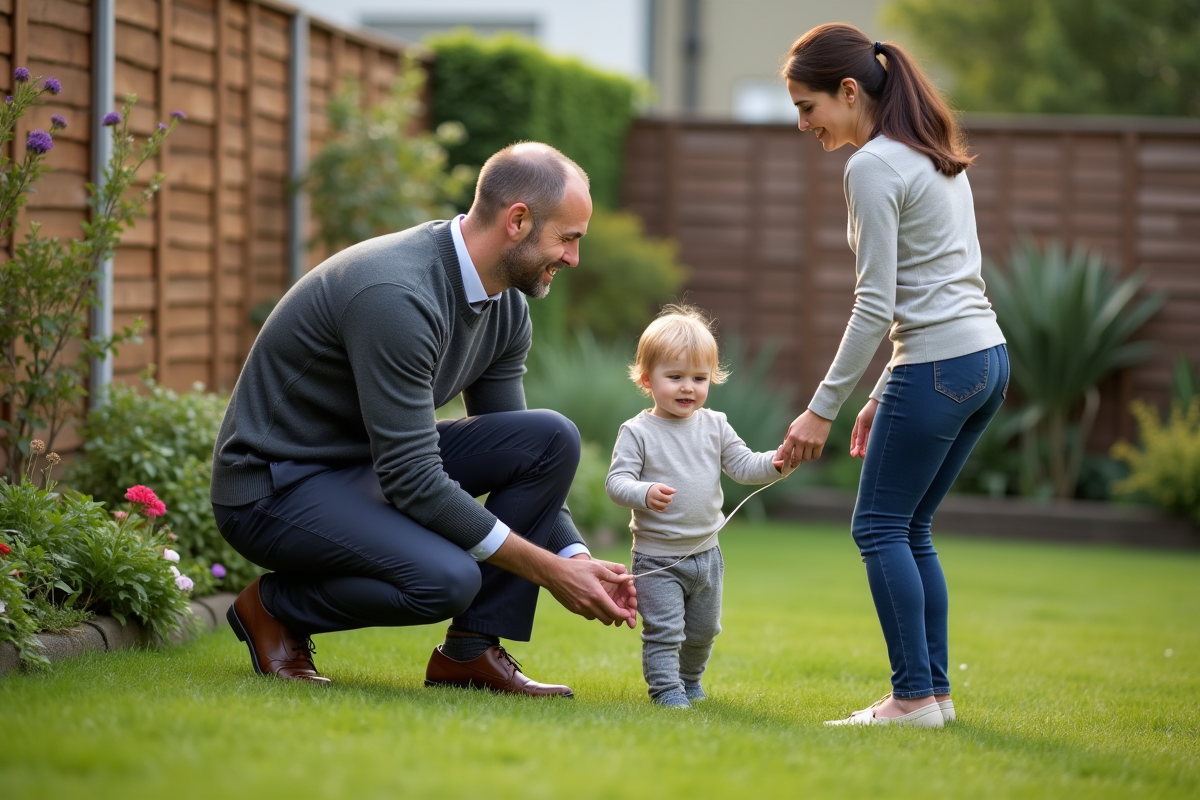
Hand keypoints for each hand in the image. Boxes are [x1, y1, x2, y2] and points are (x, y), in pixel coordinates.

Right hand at [486, 534, 635, 627]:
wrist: (553, 573)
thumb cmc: (576, 568)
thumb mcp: (596, 568)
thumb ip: (613, 575)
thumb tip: (628, 578)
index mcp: (596, 595)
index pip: (615, 612)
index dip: (624, 615)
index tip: (627, 612)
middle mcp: (588, 605)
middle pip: (608, 619)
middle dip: (616, 617)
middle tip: (619, 610)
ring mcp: (580, 609)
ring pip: (598, 619)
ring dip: (605, 615)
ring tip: (607, 605)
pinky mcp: (574, 609)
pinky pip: (588, 616)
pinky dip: (594, 613)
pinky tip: (594, 603)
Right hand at [646, 483, 675, 511]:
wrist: (645, 492)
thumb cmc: (654, 489)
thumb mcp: (660, 486)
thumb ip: (668, 489)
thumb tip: (675, 491)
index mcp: (655, 493)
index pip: (666, 498)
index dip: (669, 497)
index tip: (669, 495)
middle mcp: (652, 500)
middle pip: (664, 504)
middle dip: (667, 502)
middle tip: (667, 498)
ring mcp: (651, 505)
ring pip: (662, 508)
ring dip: (665, 505)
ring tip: (664, 501)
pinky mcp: (651, 508)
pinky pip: (659, 510)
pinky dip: (662, 508)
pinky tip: (662, 504)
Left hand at [776, 409, 832, 468]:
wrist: (819, 414)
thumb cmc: (804, 420)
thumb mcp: (793, 427)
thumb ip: (788, 438)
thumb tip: (784, 448)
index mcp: (792, 436)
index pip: (786, 452)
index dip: (783, 460)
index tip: (783, 464)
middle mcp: (801, 441)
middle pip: (796, 458)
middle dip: (794, 463)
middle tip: (794, 464)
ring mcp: (811, 443)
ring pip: (806, 458)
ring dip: (805, 458)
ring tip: (805, 453)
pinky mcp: (820, 444)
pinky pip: (816, 456)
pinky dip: (814, 456)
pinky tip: (812, 452)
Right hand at [850, 398, 878, 458]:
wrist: (884, 402)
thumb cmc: (871, 410)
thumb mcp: (863, 421)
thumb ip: (860, 433)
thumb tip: (858, 446)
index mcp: (859, 425)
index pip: (855, 438)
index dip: (854, 446)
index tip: (853, 454)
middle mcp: (866, 429)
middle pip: (862, 442)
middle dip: (861, 449)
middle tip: (862, 456)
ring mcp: (874, 430)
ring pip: (869, 442)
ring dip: (867, 449)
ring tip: (866, 455)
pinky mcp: (881, 430)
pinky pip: (876, 439)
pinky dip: (874, 445)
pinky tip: (874, 450)